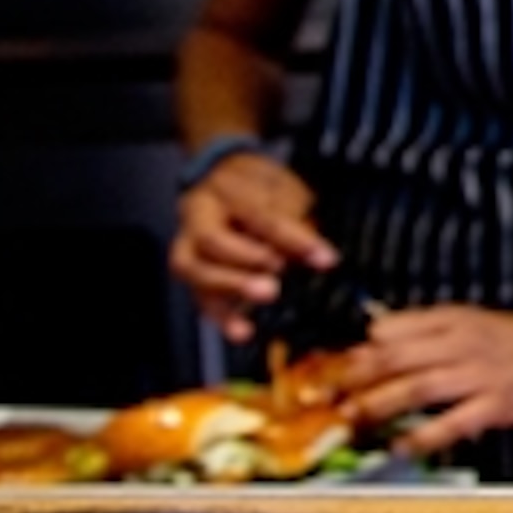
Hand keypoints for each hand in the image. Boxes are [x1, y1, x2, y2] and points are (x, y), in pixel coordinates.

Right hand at [168, 154, 335, 340]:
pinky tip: (242, 331)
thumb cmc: (261, 188)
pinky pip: (199, 294)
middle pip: (211, 240)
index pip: (259, 215)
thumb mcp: (285, 192)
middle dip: (247, 261)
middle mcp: (198, 215)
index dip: (293, 238)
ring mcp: (188, 244)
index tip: (324, 258)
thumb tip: (319, 256)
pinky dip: (221, 315)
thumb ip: (296, 223)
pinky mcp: (193, 272)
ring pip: (194, 269)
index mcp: (226, 188)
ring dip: (230, 288)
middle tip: (276, 279)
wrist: (228, 181)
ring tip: (264, 299)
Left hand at [338, 305, 512, 459]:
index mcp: (452, 320)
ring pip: (416, 387)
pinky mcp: (499, 401)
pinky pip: (452, 421)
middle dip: (352, 379)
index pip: (389, 330)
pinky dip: (423, 435)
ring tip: (351, 420)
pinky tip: (402, 446)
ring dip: (378, 405)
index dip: (352, 351)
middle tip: (321, 398)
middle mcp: (462, 342)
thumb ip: (427, 330)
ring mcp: (480, 373)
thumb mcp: (473, 322)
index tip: (324, 370)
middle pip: (394, 357)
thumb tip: (374, 339)